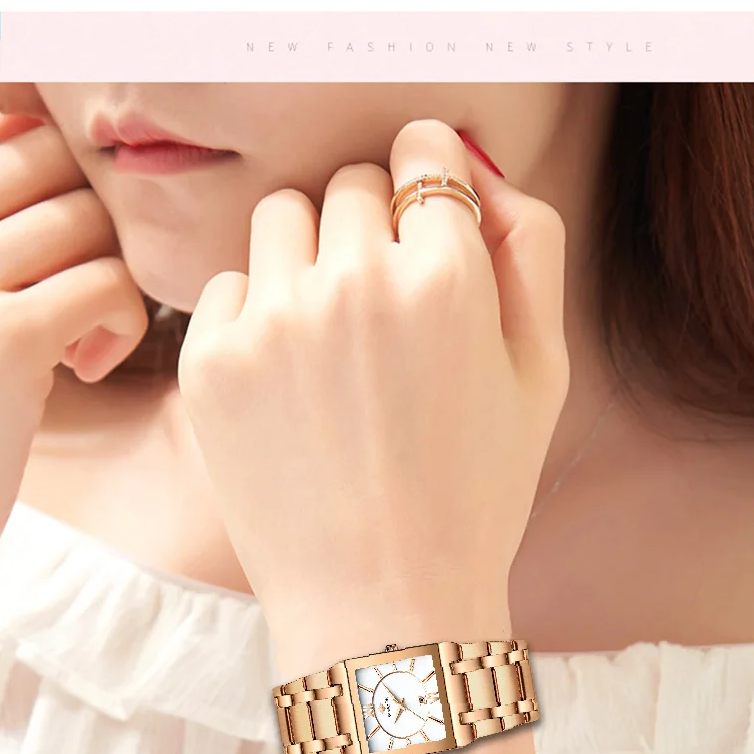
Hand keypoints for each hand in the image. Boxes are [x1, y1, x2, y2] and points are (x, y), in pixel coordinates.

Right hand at [0, 110, 148, 537]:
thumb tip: (42, 129)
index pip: (10, 122)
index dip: (53, 160)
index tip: (58, 235)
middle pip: (55, 157)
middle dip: (90, 216)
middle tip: (75, 283)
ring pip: (88, 220)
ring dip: (107, 276)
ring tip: (75, 336)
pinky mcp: (6, 336)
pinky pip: (108, 283)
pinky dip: (120, 322)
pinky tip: (86, 366)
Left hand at [177, 118, 569, 648]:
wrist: (382, 602)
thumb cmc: (472, 496)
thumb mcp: (542, 376)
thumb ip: (530, 251)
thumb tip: (477, 173)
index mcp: (448, 278)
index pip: (425, 151)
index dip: (430, 181)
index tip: (424, 218)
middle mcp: (355, 281)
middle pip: (352, 182)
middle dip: (373, 226)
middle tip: (385, 310)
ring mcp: (274, 319)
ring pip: (283, 217)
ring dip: (310, 255)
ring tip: (332, 339)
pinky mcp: (211, 359)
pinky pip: (230, 284)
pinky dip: (258, 314)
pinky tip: (290, 383)